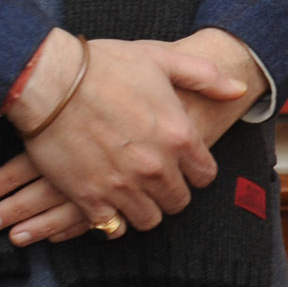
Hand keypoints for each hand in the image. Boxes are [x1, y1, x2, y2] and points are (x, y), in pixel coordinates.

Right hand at [0, 31, 252, 244]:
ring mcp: (123, 185)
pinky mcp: (89, 197)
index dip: (194, 171)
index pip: (205, 176)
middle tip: (156, 181)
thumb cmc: (105, 64)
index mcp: (179, 135)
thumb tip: (238, 90)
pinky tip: (108, 207)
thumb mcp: (162, 59)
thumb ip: (205, 77)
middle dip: (170, 192)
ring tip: (133, 194)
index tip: (181, 165)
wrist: (49, 79)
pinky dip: (112, 221)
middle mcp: (157, 166)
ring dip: (144, 208)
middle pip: (178, 202)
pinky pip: (111, 227)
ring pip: (149, 219)